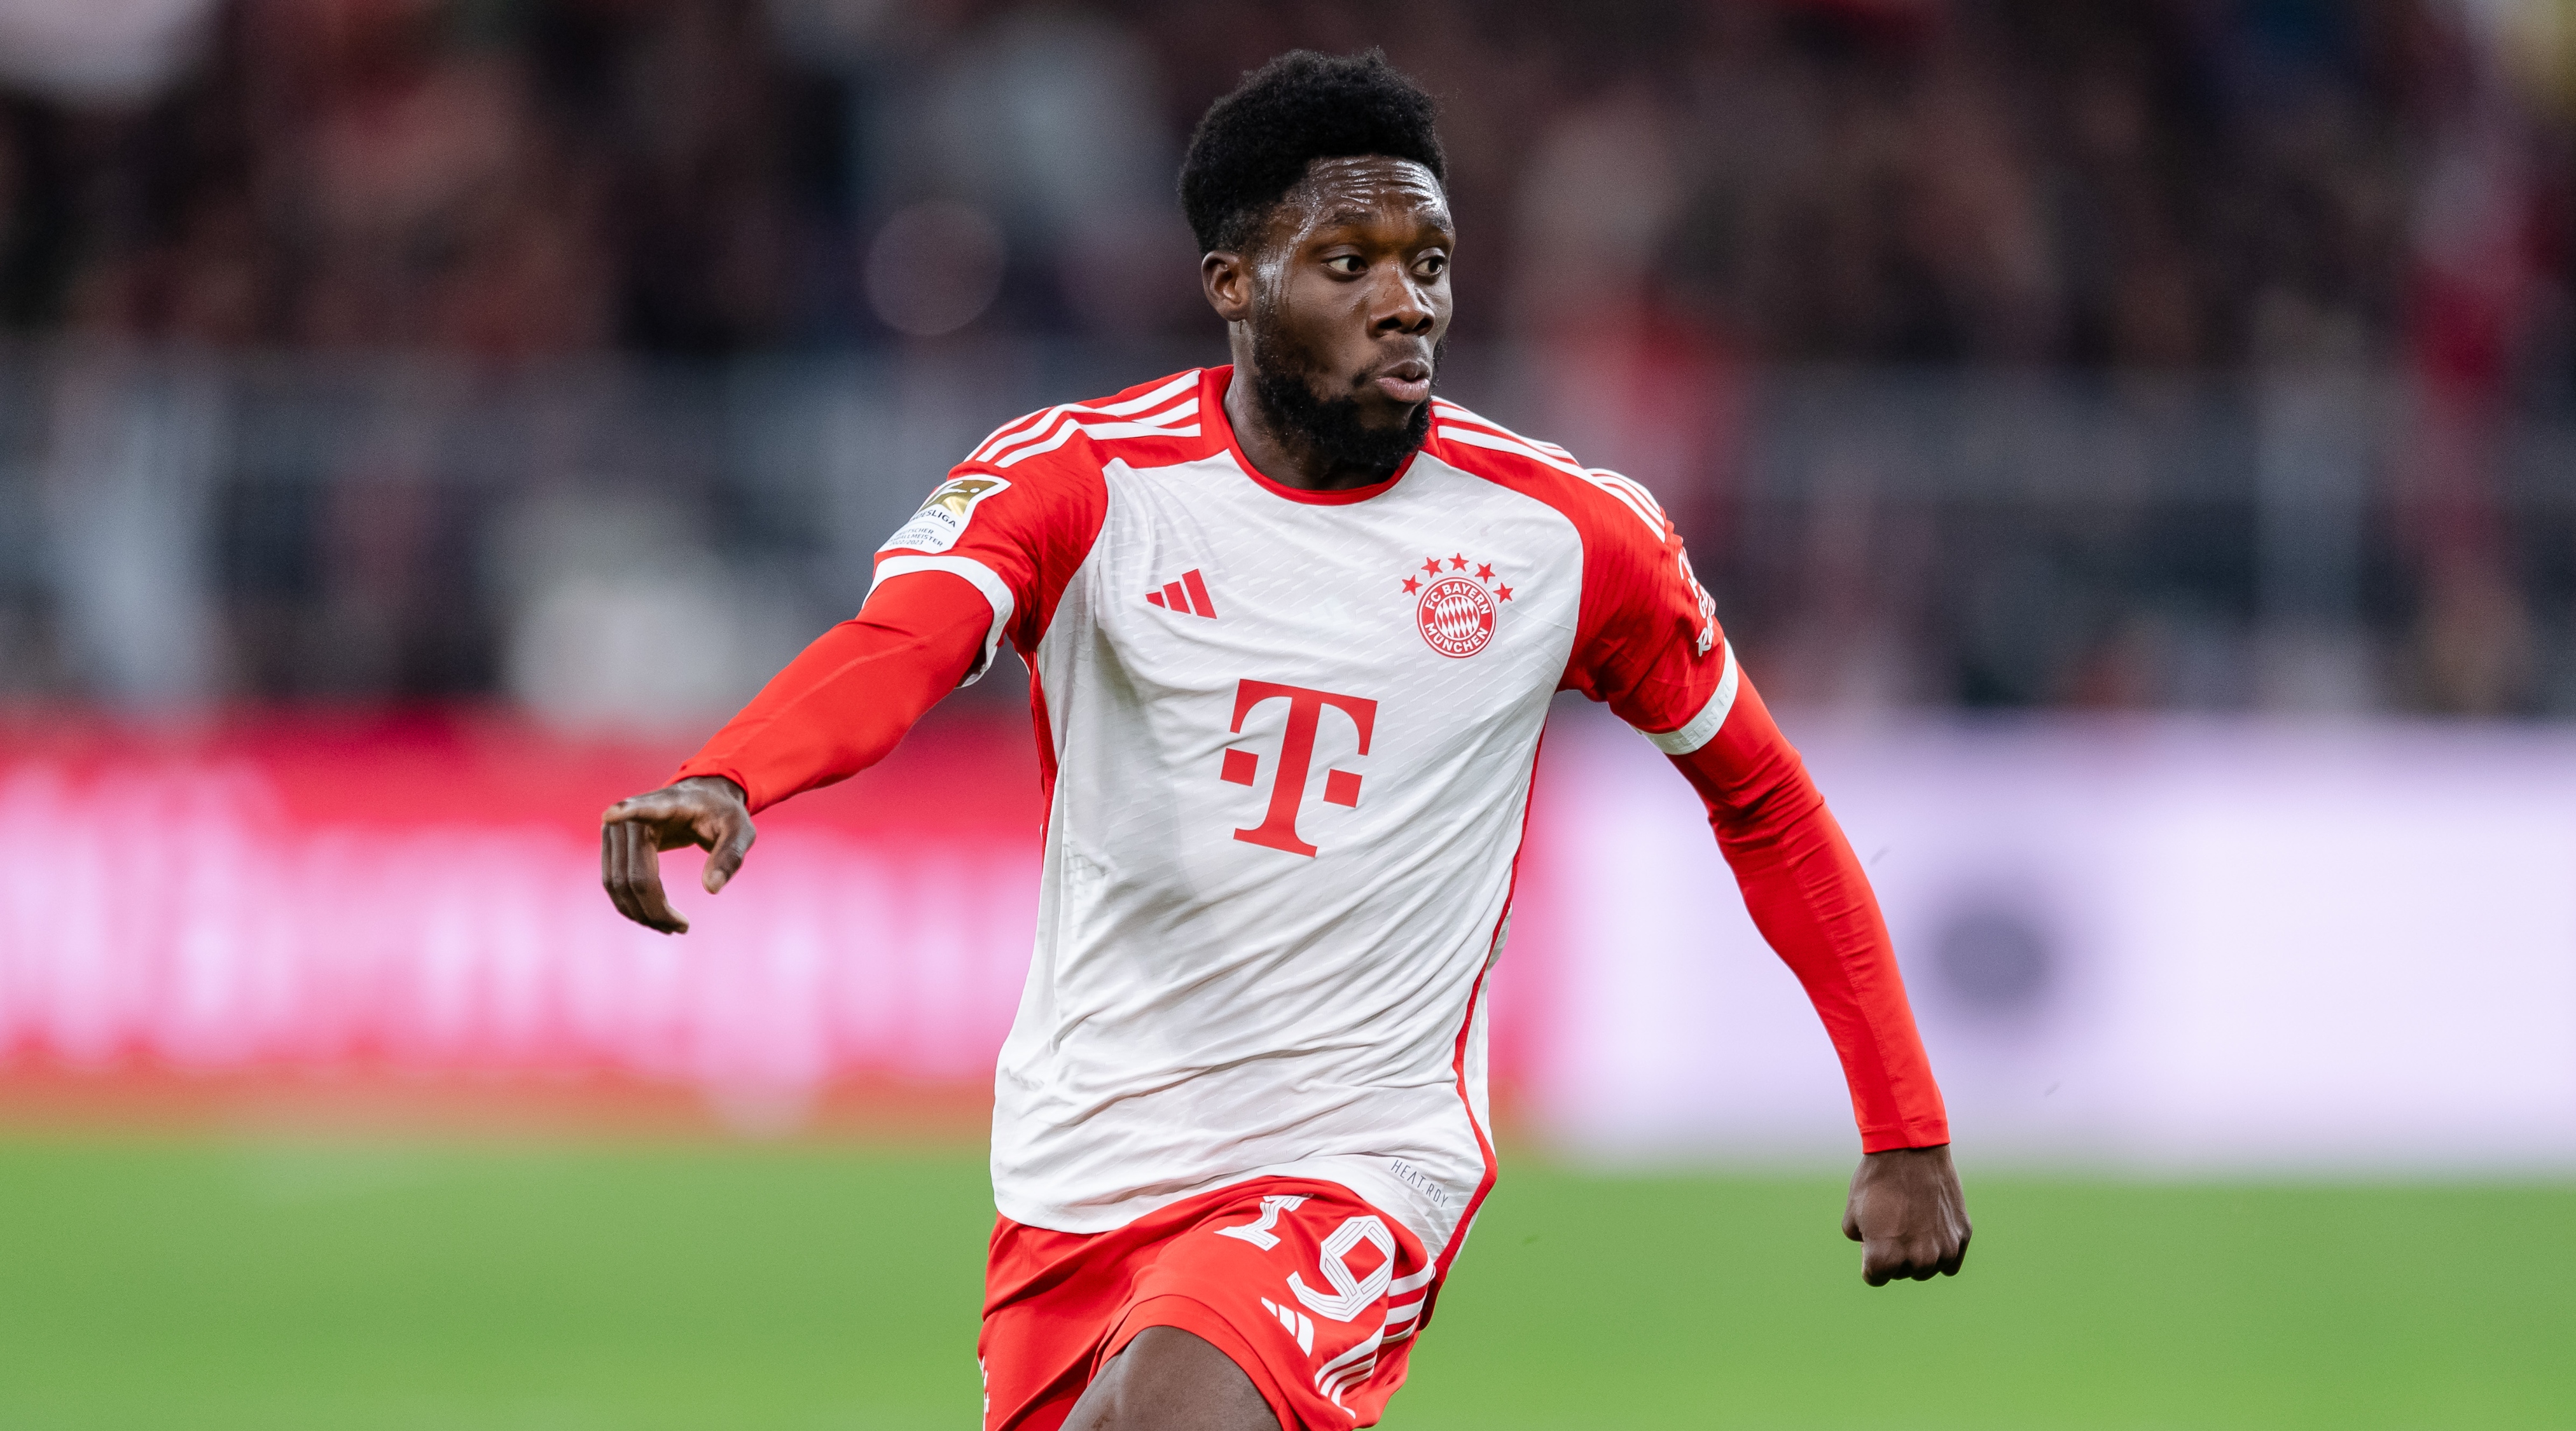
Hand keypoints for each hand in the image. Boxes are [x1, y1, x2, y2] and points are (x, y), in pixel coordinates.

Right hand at [599, 776, 754, 933]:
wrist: (703, 797)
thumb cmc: (722, 813)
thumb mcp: (740, 831)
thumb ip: (730, 856)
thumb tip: (712, 888)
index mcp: (667, 804)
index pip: (642, 808)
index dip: (626, 812)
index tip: (610, 816)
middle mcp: (631, 817)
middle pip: (632, 875)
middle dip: (654, 910)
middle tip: (683, 928)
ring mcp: (615, 831)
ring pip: (616, 884)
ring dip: (641, 913)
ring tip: (673, 927)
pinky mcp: (611, 846)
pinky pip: (613, 883)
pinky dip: (632, 906)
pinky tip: (656, 917)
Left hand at [1842, 1143, 1970, 1284]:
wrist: (1910, 1150)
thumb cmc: (1876, 1181)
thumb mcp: (1852, 1216)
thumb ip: (1863, 1244)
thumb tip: (1876, 1252)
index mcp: (1885, 1259)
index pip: (1875, 1278)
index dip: (1870, 1256)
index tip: (1871, 1237)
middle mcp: (1917, 1261)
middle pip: (1902, 1272)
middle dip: (1894, 1254)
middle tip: (1892, 1222)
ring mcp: (1943, 1250)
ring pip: (1927, 1269)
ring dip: (1918, 1254)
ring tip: (1911, 1221)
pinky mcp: (1962, 1237)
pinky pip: (1950, 1263)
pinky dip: (1941, 1251)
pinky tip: (1932, 1230)